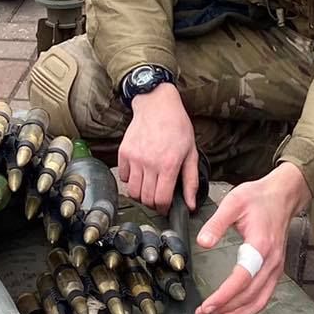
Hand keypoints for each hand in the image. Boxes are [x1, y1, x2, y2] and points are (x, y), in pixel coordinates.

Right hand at [117, 84, 198, 214]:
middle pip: (146, 199)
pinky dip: (129, 180)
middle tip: (158, 197)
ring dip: (140, 194)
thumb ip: (190, 181)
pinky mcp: (123, 153)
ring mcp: (134, 158)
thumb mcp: (191, 153)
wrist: (157, 105)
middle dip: (153, 203)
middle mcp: (149, 163)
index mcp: (168, 165)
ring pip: (132, 191)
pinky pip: (123, 177)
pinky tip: (139, 173)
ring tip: (148, 187)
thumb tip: (191, 205)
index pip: (161, 200)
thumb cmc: (177, 127)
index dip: (164, 208)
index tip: (165, 207)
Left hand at [194, 162, 309, 313]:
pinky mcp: (275, 270)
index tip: (208, 305)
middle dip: (227, 310)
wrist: (283, 195)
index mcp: (261, 246)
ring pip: (260, 301)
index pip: (242, 279)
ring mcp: (276, 268)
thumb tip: (202, 243)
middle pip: (250, 296)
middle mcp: (271, 262)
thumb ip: (216, 223)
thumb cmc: (258, 198)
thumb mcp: (233, 202)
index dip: (225, 296)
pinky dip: (249, 309)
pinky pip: (264, 296)